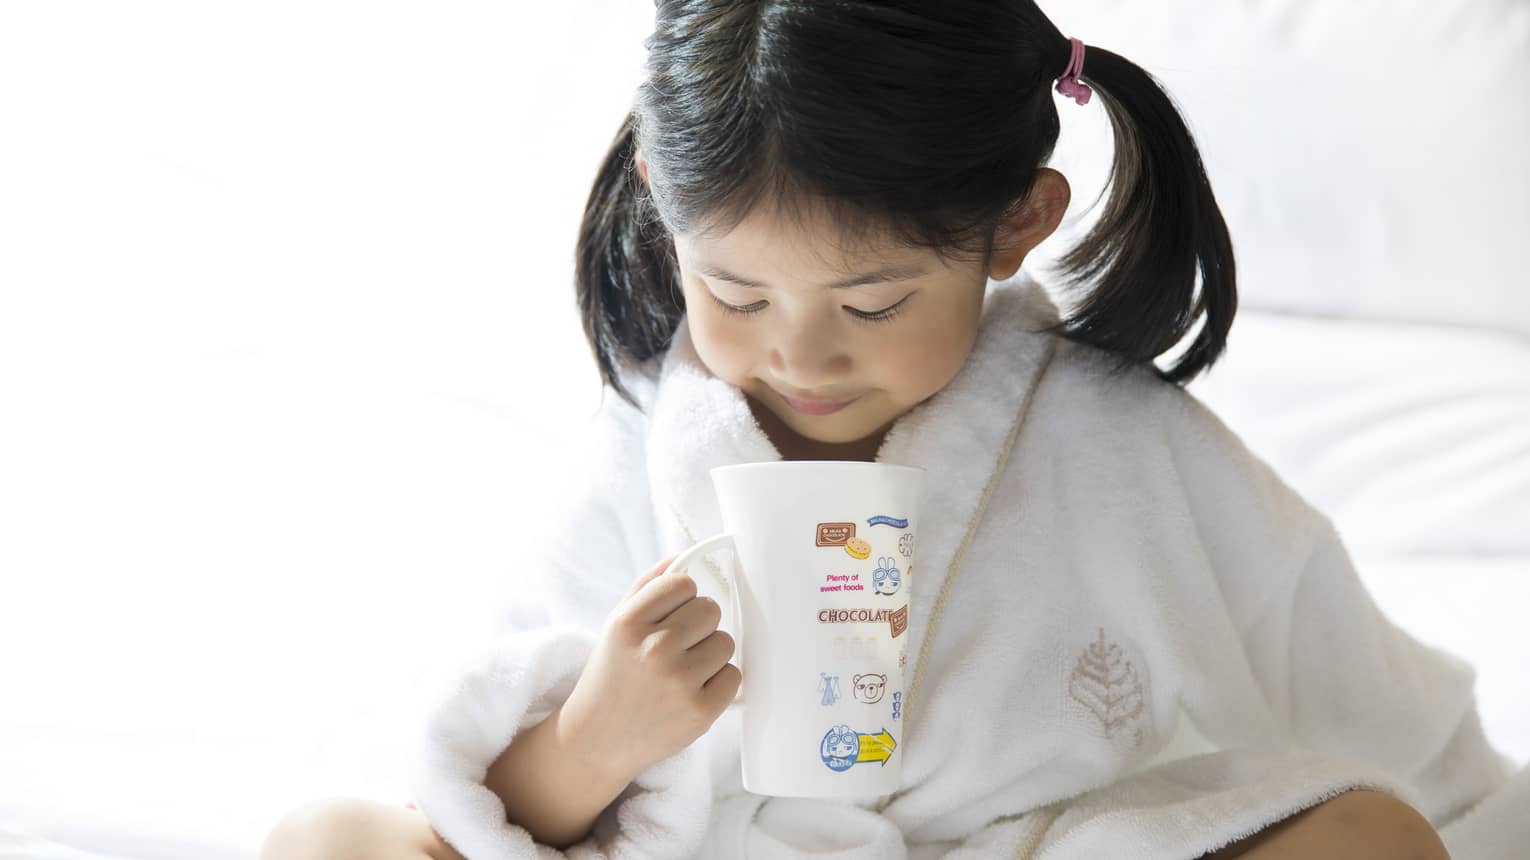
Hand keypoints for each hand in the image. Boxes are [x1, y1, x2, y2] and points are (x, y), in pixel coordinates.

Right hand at [556, 552, 741, 780]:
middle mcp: (653, 649)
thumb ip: (646, 588)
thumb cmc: (612, 676)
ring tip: (682, 672)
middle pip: (710, 609)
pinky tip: (692, 692)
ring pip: (725, 642)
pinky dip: (718, 683)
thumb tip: (680, 557)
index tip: (672, 615)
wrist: (596, 741)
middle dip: (699, 625)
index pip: (683, 583)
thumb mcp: (615, 626)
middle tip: (678, 647)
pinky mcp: (699, 712)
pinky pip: (733, 675)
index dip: (682, 598)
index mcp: (628, 623)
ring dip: (710, 654)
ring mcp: (678, 682)